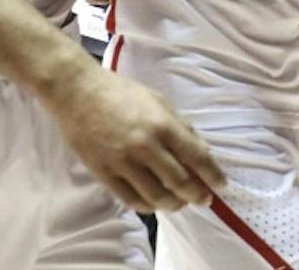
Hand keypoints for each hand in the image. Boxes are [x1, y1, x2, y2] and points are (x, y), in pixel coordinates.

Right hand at [44, 69, 224, 212]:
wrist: (78, 92)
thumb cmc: (120, 92)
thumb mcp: (157, 100)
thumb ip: (180, 126)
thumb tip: (199, 150)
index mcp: (162, 125)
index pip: (197, 157)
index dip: (213, 175)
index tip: (221, 185)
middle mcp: (146, 146)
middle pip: (180, 183)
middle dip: (197, 195)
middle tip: (203, 199)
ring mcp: (123, 162)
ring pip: (157, 197)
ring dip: (174, 204)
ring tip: (180, 202)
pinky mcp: (104, 174)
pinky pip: (131, 200)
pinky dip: (148, 206)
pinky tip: (154, 202)